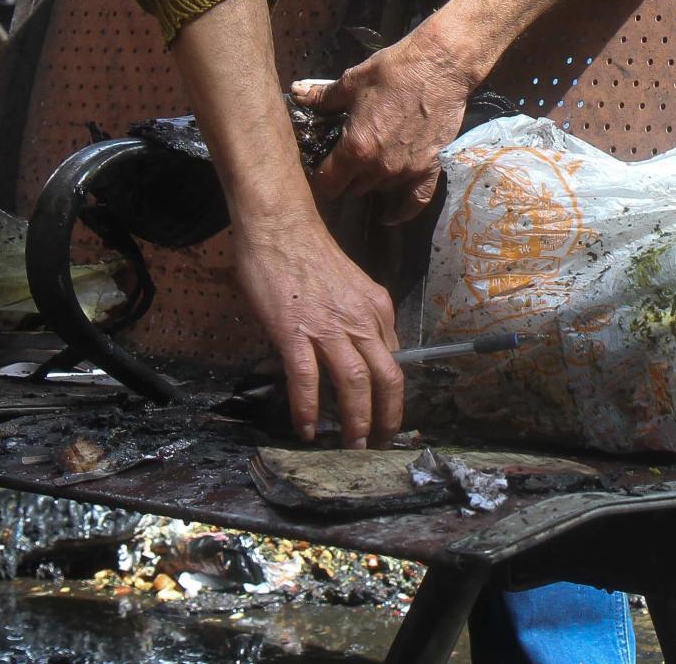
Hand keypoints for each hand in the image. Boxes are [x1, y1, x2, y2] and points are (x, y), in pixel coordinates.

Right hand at [231, 216, 404, 447]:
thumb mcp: (351, 286)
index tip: (386, 415)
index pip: (394, 360)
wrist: (280, 227)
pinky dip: (308, 409)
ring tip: (351, 447)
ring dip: (355, 422)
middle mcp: (361, 320)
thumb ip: (357, 319)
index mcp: (377, 308)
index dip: (392, 394)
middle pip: (387, 378)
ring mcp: (329, 327)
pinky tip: (306, 429)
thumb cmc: (310, 254)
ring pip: (354, 384)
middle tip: (380, 444)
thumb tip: (353, 354)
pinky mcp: (295, 332)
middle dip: (387, 418)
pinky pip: (306, 379)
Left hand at [305, 27, 481, 221]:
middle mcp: (379, 167)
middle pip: (351, 191)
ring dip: (370, 183)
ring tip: (367, 168)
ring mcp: (406, 172)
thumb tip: (296, 94)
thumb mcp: (352, 82)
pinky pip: (415, 202)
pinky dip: (401, 212)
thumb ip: (322, 97)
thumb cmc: (393, 71)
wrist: (440, 66)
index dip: (320, 178)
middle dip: (344, 179)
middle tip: (344, 162)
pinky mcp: (430, 169)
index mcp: (356, 148)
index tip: (320, 167)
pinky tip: (389, 216)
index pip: (327, 184)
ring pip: (378, 192)